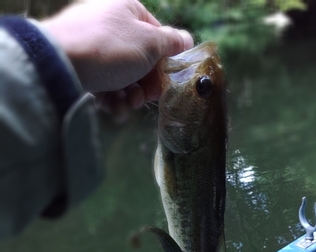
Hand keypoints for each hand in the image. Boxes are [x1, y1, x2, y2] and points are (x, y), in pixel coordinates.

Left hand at [42, 0, 192, 119]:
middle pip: (140, 60)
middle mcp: (109, 24)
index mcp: (127, 9)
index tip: (166, 83)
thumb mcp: (149, 43)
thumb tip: (187, 40)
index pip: (157, 36)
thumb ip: (171, 42)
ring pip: (122, 76)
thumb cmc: (109, 49)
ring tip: (126, 105)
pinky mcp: (80, 68)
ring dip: (129, 96)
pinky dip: (111, 99)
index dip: (165, 63)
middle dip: (145, 85)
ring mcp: (93, 46)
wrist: (59, 65)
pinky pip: (104, 84)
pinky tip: (111, 109)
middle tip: (145, 99)